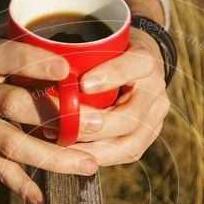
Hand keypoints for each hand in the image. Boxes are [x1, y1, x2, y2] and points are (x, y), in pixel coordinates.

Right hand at [0, 28, 106, 203]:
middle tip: (96, 124)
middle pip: (13, 105)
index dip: (34, 62)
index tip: (66, 69)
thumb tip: (78, 37)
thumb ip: (25, 38)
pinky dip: (21, 187)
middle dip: (56, 116)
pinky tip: (43, 203)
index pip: (5, 56)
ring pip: (10, 143)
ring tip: (88, 165)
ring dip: (51, 157)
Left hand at [70, 26, 169, 163]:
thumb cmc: (107, 52)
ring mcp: (156, 117)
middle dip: (93, 127)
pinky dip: (98, 157)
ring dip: (93, 151)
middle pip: (130, 116)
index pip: (136, 64)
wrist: (135, 65)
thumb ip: (81, 56)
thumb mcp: (98, 45)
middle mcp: (155, 90)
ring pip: (130, 144)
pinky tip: (74, 158)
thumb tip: (47, 75)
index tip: (83, 84)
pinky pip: (126, 154)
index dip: (111, 75)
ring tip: (62, 151)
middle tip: (60, 129)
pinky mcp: (148, 137)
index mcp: (145, 60)